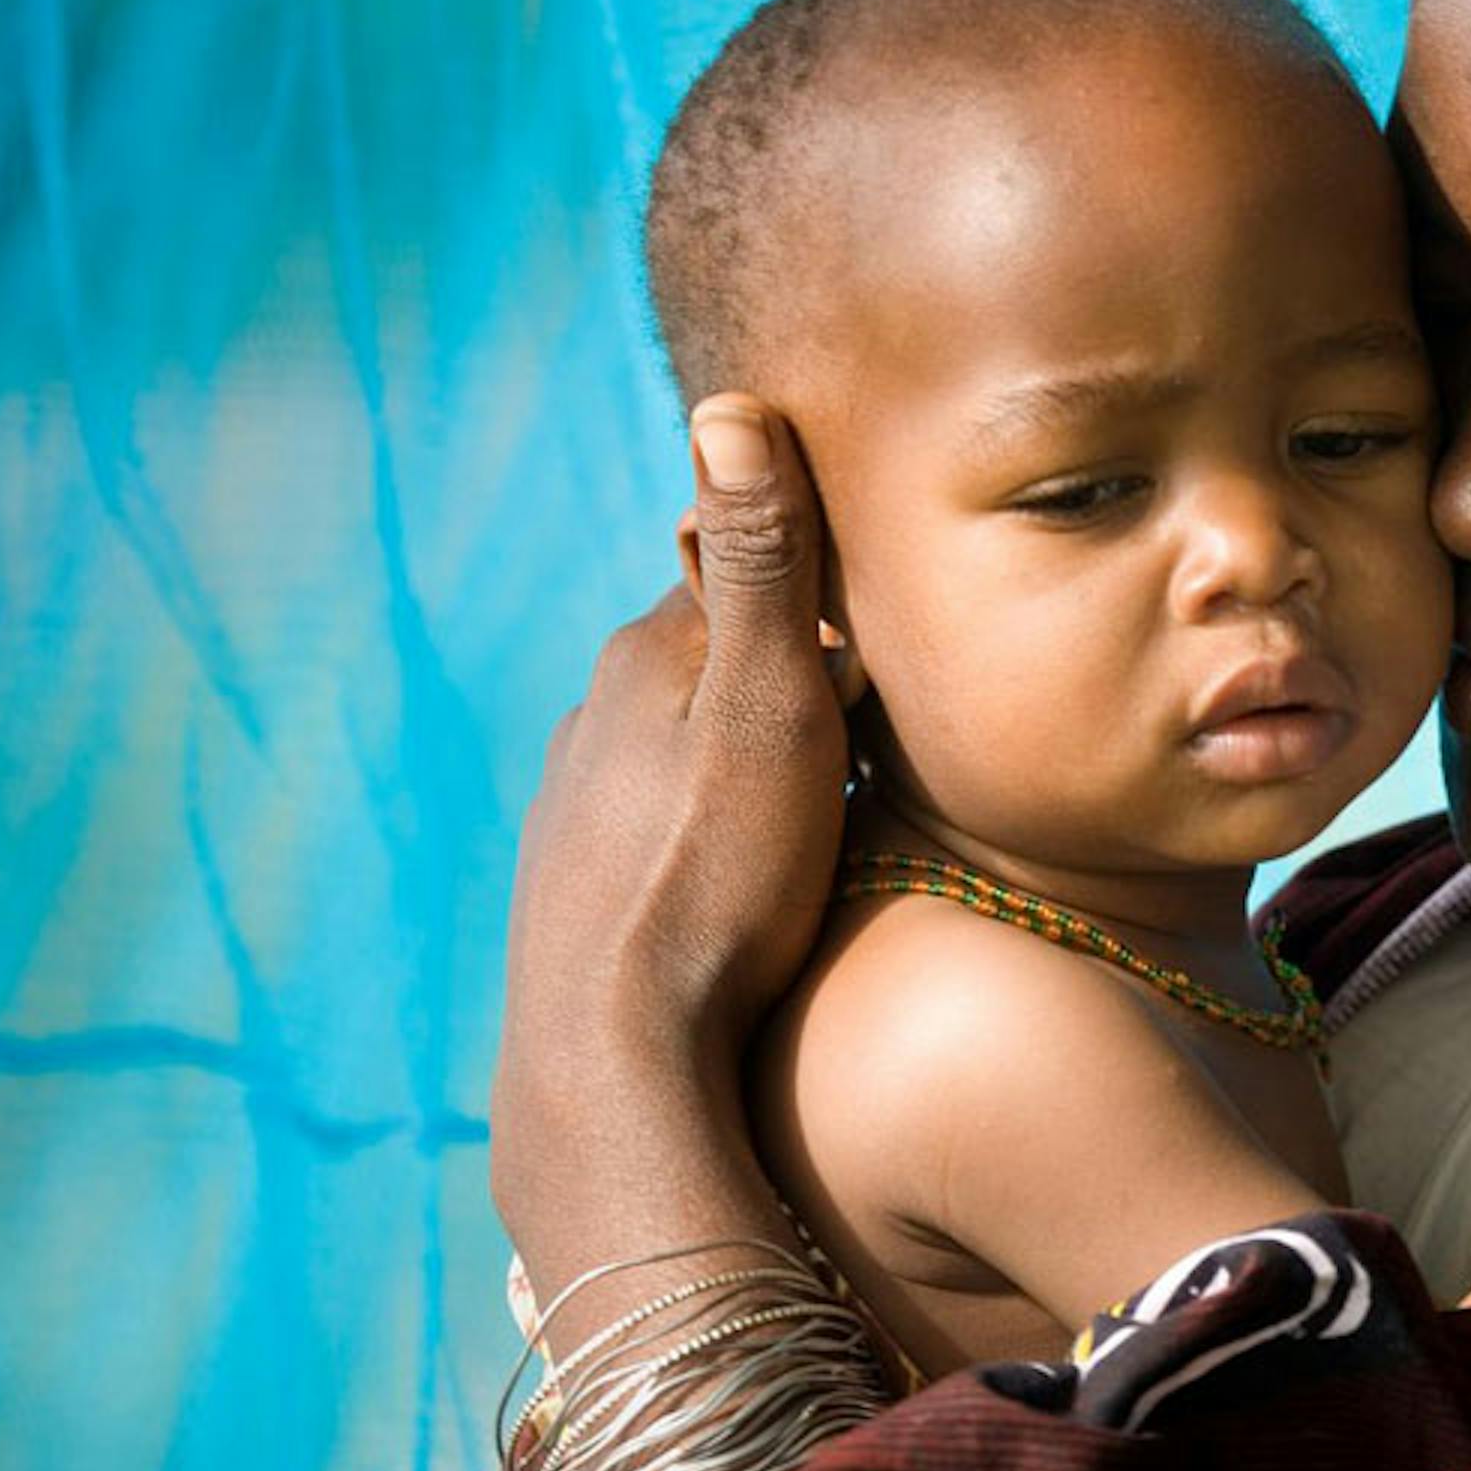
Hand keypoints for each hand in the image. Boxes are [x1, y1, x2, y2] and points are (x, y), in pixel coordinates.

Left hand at [489, 395, 851, 1244]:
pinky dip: (718, 829)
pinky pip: (667, 824)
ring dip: (756, 757)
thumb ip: (763, 564)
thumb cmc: (715, 879)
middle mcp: (596, 716)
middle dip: (796, 674)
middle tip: (880, 727)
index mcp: (647, 656)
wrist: (612, 1063)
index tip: (894, 622)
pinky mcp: (577, 888)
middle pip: (721, 659)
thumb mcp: (767, 706)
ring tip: (831, 811)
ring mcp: (577, 805)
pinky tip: (756, 884)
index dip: (829, 585)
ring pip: (691, 745)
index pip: (750, 568)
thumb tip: (726, 407)